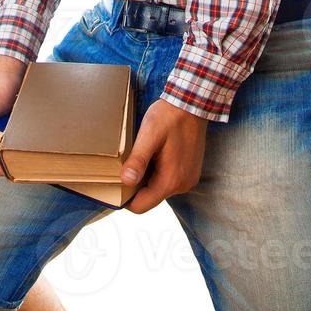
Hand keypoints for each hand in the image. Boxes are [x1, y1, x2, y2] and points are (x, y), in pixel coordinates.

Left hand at [120, 99, 208, 213]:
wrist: (193, 103)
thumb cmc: (169, 116)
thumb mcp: (149, 134)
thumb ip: (138, 159)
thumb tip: (126, 181)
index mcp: (171, 180)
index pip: (141, 206)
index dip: (125, 197)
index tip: (118, 179)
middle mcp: (182, 185)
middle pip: (150, 198)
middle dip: (137, 185)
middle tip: (130, 161)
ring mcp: (188, 179)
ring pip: (159, 189)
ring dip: (148, 177)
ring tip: (145, 154)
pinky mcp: (190, 172)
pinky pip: (169, 180)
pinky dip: (159, 172)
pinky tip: (157, 153)